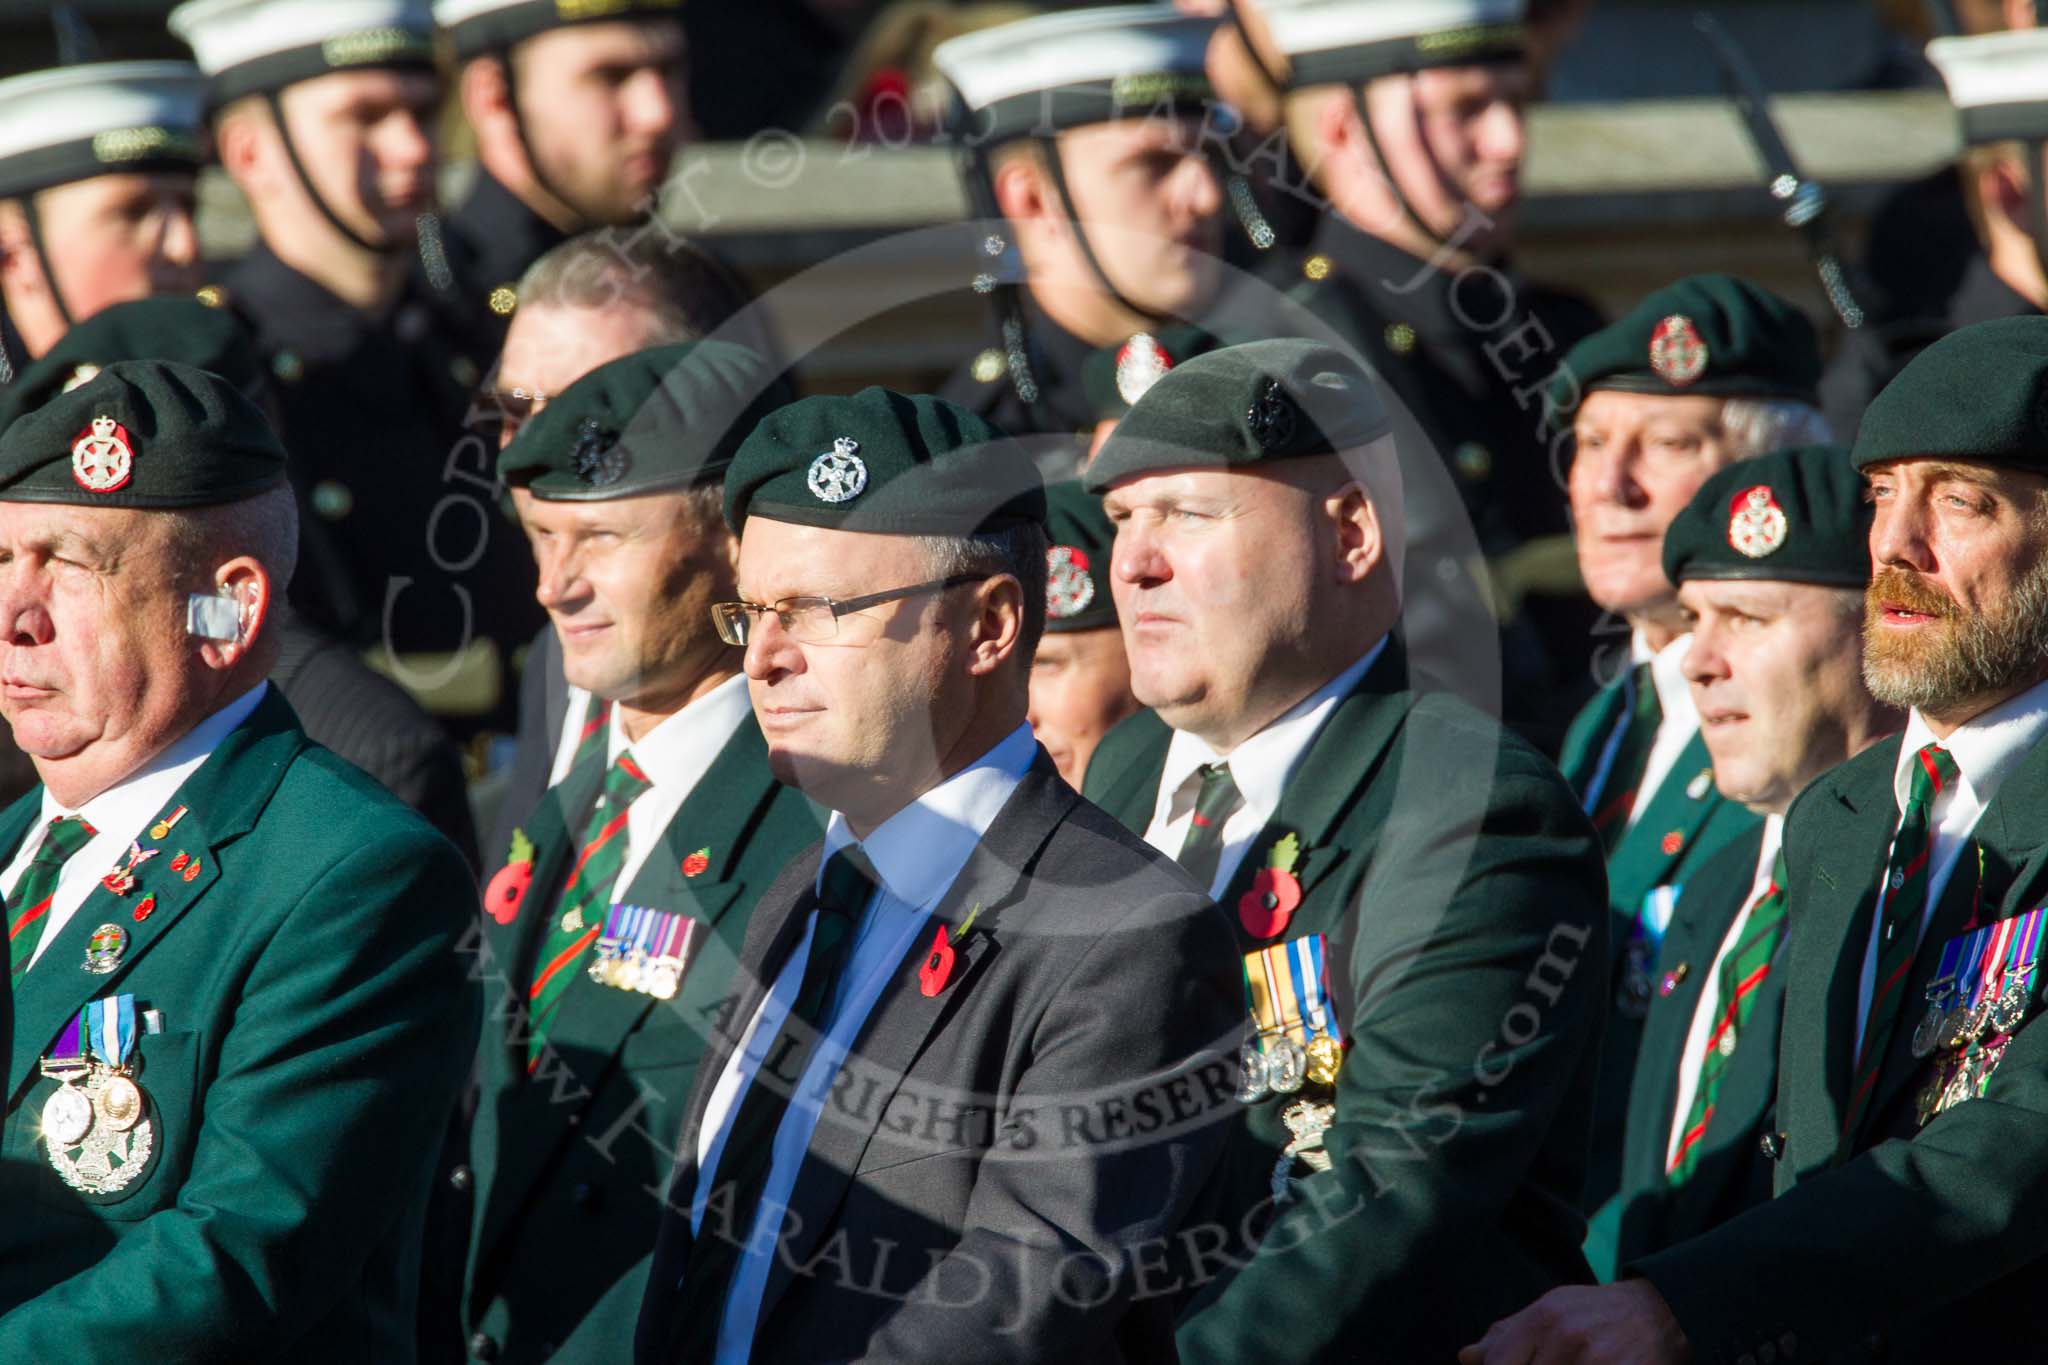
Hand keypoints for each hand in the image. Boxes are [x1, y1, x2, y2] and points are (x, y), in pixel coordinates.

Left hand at [1458, 1280, 1691, 1364]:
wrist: (1659, 1313)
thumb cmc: (1595, 1313)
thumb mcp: (1550, 1310)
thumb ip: (1507, 1335)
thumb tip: (1466, 1357)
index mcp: (1544, 1316)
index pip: (1499, 1363)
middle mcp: (1568, 1336)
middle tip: (1542, 1364)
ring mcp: (1597, 1361)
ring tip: (1565, 1364)